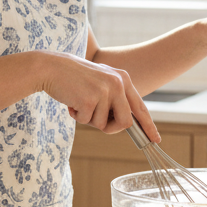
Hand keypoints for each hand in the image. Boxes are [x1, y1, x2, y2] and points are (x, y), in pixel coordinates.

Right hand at [39, 52, 159, 142]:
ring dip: (88, 119)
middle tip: (93, 118)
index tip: (155, 139)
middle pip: (125, 122)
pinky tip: (71, 102)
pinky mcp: (90, 99)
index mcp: (123, 79)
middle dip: (111, 128)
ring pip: (103, 124)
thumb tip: (126, 124)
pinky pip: (87, 121)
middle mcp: (118, 83)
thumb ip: (115, 98)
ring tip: (79, 102)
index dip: (148, 126)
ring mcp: (105, 91)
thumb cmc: (74, 78)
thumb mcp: (101, 82)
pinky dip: (77, 116)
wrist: (51, 67)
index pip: (140, 107)